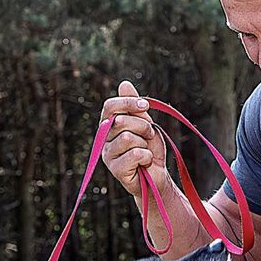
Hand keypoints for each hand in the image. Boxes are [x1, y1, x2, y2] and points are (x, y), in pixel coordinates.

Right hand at [100, 80, 168, 199]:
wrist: (156, 176)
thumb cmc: (149, 149)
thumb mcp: (145, 124)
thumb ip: (135, 107)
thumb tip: (124, 84)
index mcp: (109, 125)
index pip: (110, 106)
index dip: (127, 102)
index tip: (145, 106)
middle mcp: (104, 139)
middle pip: (121, 121)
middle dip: (143, 126)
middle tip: (149, 136)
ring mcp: (107, 155)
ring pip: (128, 137)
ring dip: (145, 143)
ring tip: (146, 150)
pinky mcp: (115, 170)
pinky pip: (134, 154)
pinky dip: (146, 156)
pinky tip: (145, 163)